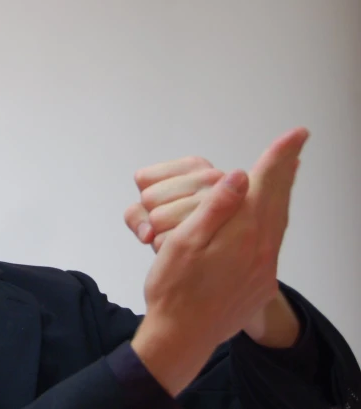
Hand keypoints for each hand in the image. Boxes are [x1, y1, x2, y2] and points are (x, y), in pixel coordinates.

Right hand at [130, 127, 308, 395]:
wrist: (183, 338)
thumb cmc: (175, 291)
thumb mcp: (184, 245)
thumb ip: (214, 210)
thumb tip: (239, 177)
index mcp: (243, 235)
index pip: (264, 186)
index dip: (278, 157)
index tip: (295, 134)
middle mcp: (262, 249)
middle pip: (278, 200)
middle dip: (285, 170)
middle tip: (297, 145)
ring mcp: (264, 267)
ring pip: (279, 219)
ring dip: (282, 192)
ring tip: (288, 173)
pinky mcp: (261, 281)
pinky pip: (274, 238)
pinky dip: (276, 216)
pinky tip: (270, 214)